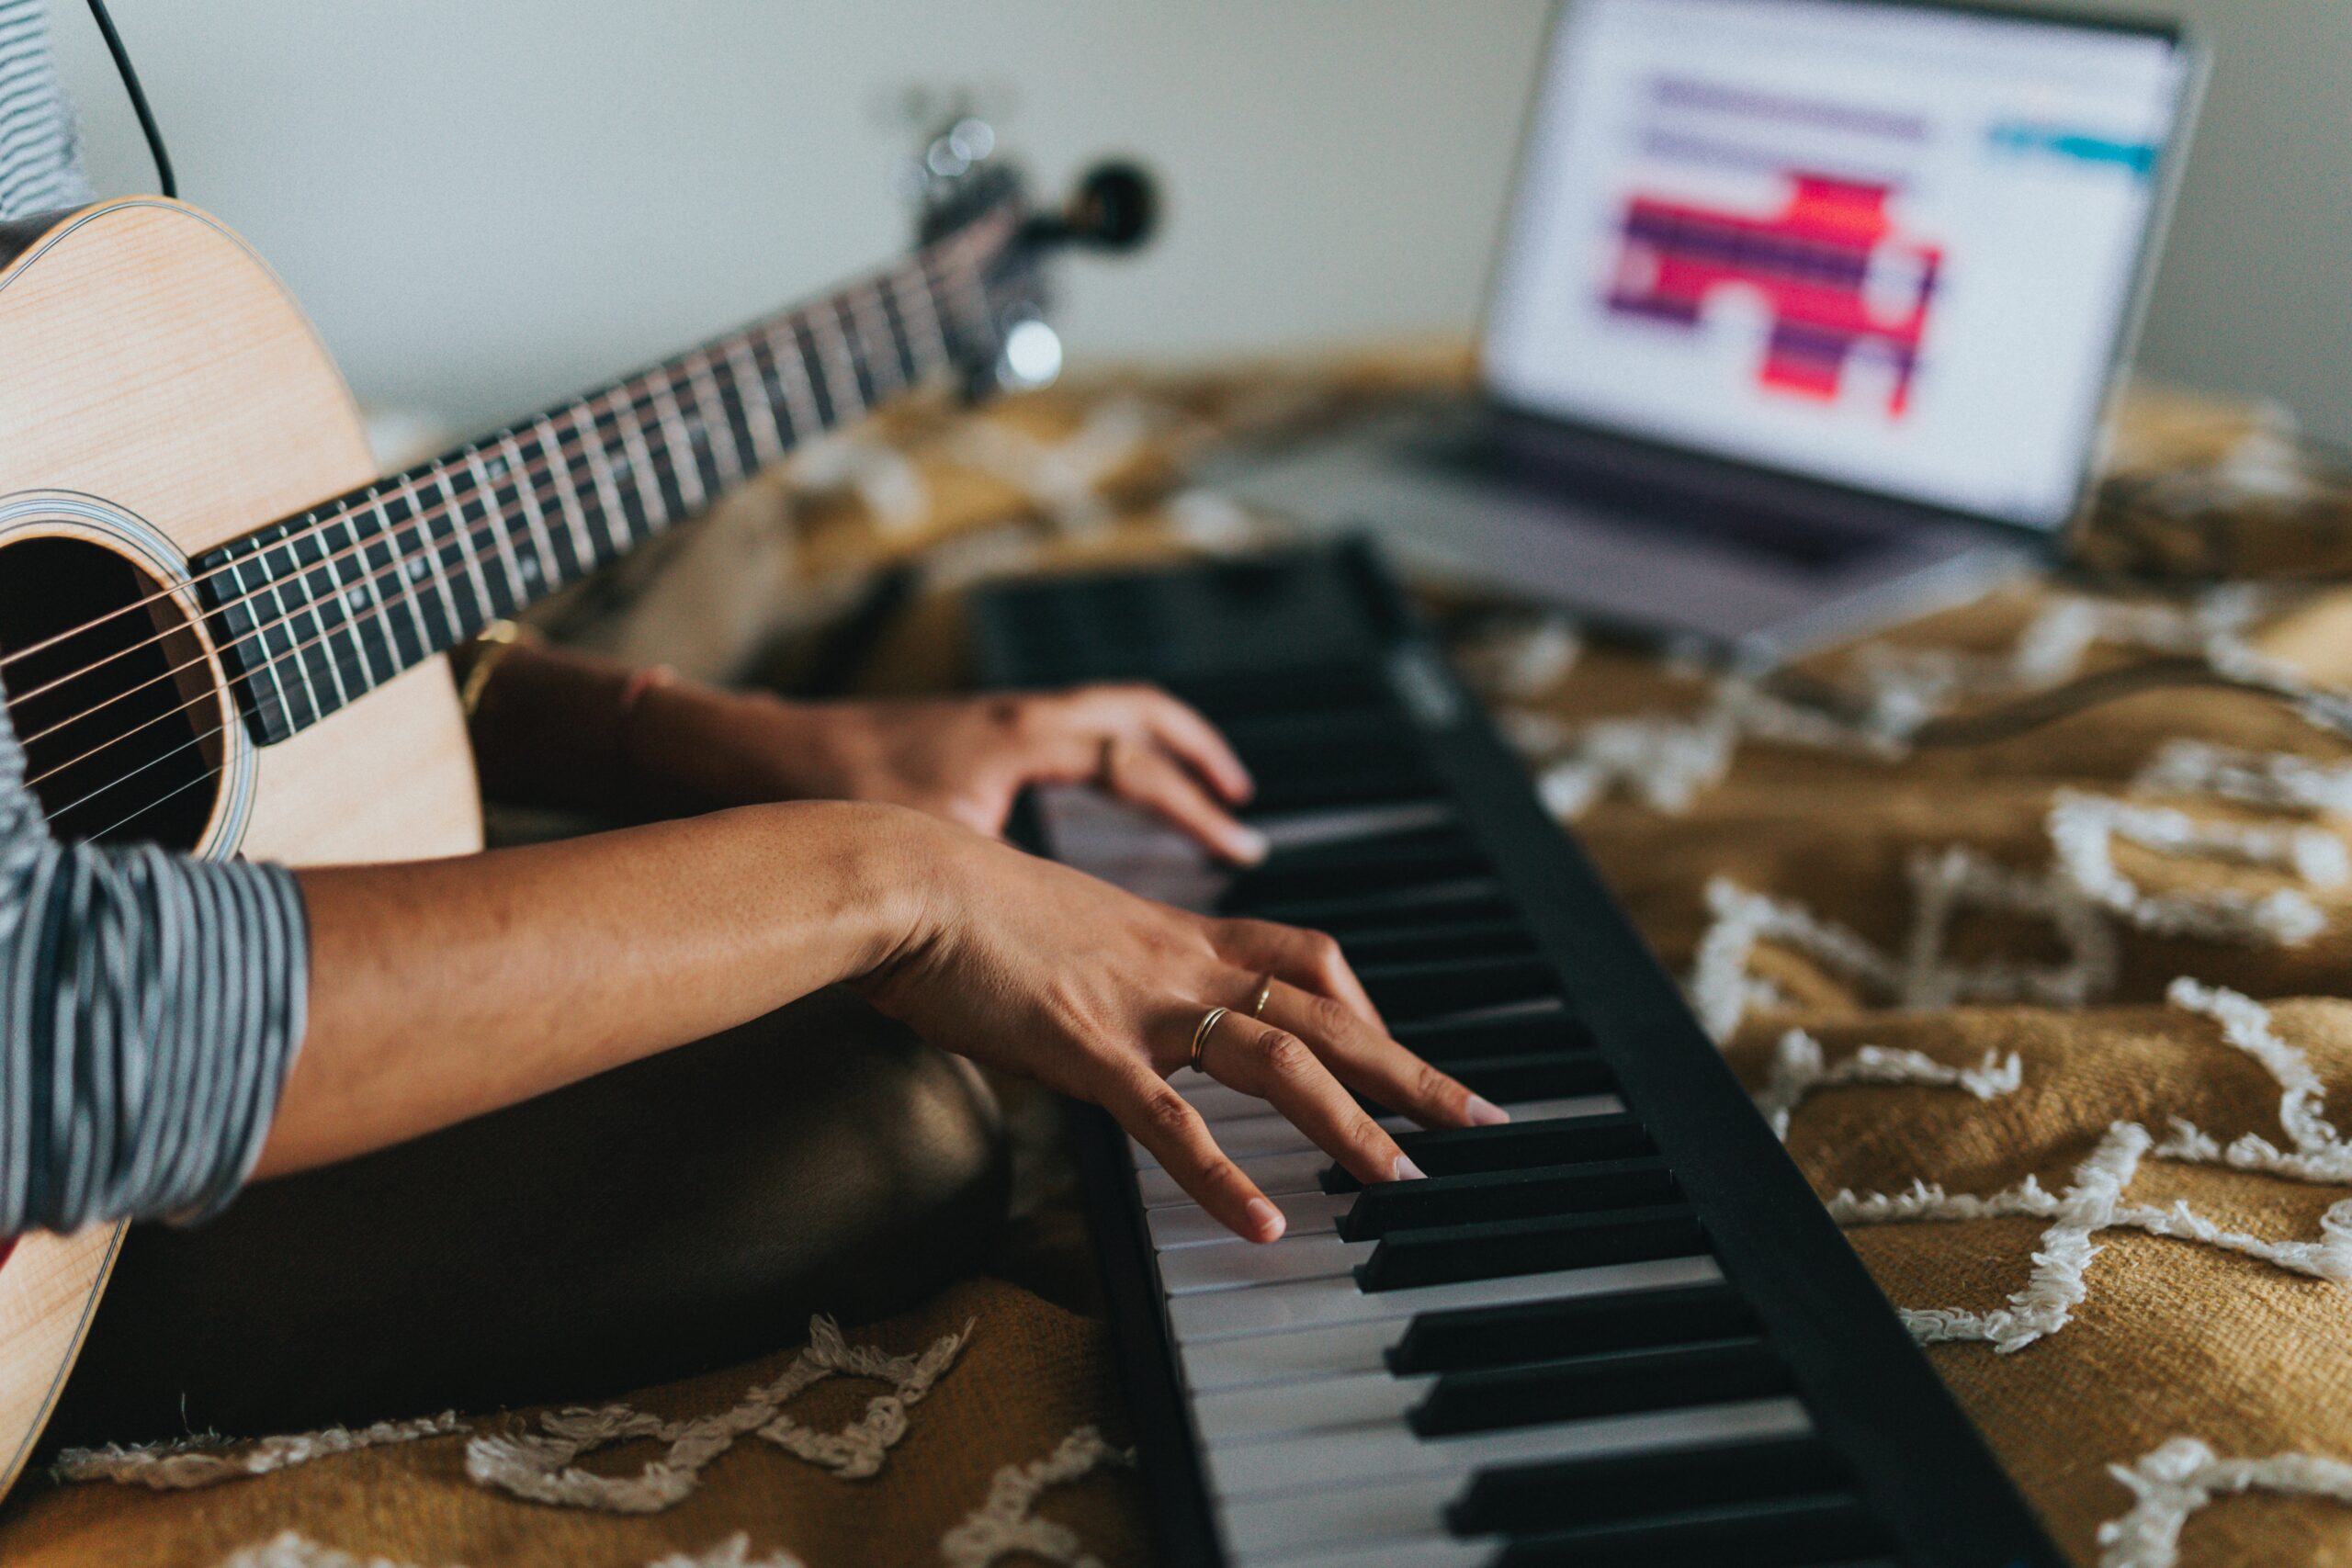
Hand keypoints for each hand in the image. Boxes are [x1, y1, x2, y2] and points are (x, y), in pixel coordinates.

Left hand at [645, 683, 1267, 862]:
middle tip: (1233, 797)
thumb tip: (1053, 999)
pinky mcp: (955, 737)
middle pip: (1133, 712)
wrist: (749, 760)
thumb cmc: (831, 802)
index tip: (1236, 842)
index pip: (1133, 763)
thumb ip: (1005, 922)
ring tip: (1186, 785)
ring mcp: (984, 722)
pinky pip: (1053, 731)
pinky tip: (1086, 799)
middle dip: (1192, 752)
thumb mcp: (933, 868)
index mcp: (1019, 741)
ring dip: (1146, 746)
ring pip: (1093, 712)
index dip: (1191, 806)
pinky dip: (1090, 754)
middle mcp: (1012, 720)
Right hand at [858, 816, 1507, 1242]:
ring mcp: (1139, 1004)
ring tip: (1404, 1182)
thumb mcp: (1056, 926)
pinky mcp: (1086, 1046)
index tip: (1397, 1051)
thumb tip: (1095, 1001)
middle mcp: (1177, 963)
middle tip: (1478, 1118)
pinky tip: (1265, 1223)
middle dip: (1408, 1068)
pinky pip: (1171, 1121)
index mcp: (1173, 933)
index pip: (1305, 958)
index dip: (1363, 1006)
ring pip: (1277, 1061)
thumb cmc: (958, 901)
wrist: (904, 876)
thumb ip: (1099, 966)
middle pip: (1325, 1011)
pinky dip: (1224, 1175)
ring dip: (1350, 1125)